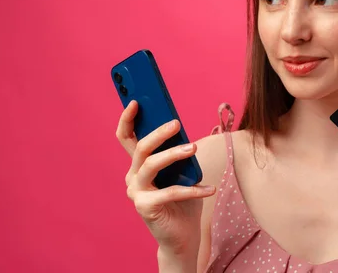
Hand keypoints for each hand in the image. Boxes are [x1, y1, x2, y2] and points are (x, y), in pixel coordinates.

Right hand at [116, 101, 215, 261]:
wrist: (182, 236)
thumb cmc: (183, 201)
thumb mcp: (181, 172)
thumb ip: (177, 153)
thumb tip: (181, 129)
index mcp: (139, 165)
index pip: (126, 138)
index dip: (127, 119)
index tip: (137, 101)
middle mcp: (133, 177)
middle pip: (140, 148)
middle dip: (158, 132)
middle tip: (176, 123)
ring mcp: (137, 193)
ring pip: (151, 164)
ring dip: (174, 154)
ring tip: (194, 148)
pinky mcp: (146, 207)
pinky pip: (170, 192)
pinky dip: (193, 190)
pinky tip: (210, 188)